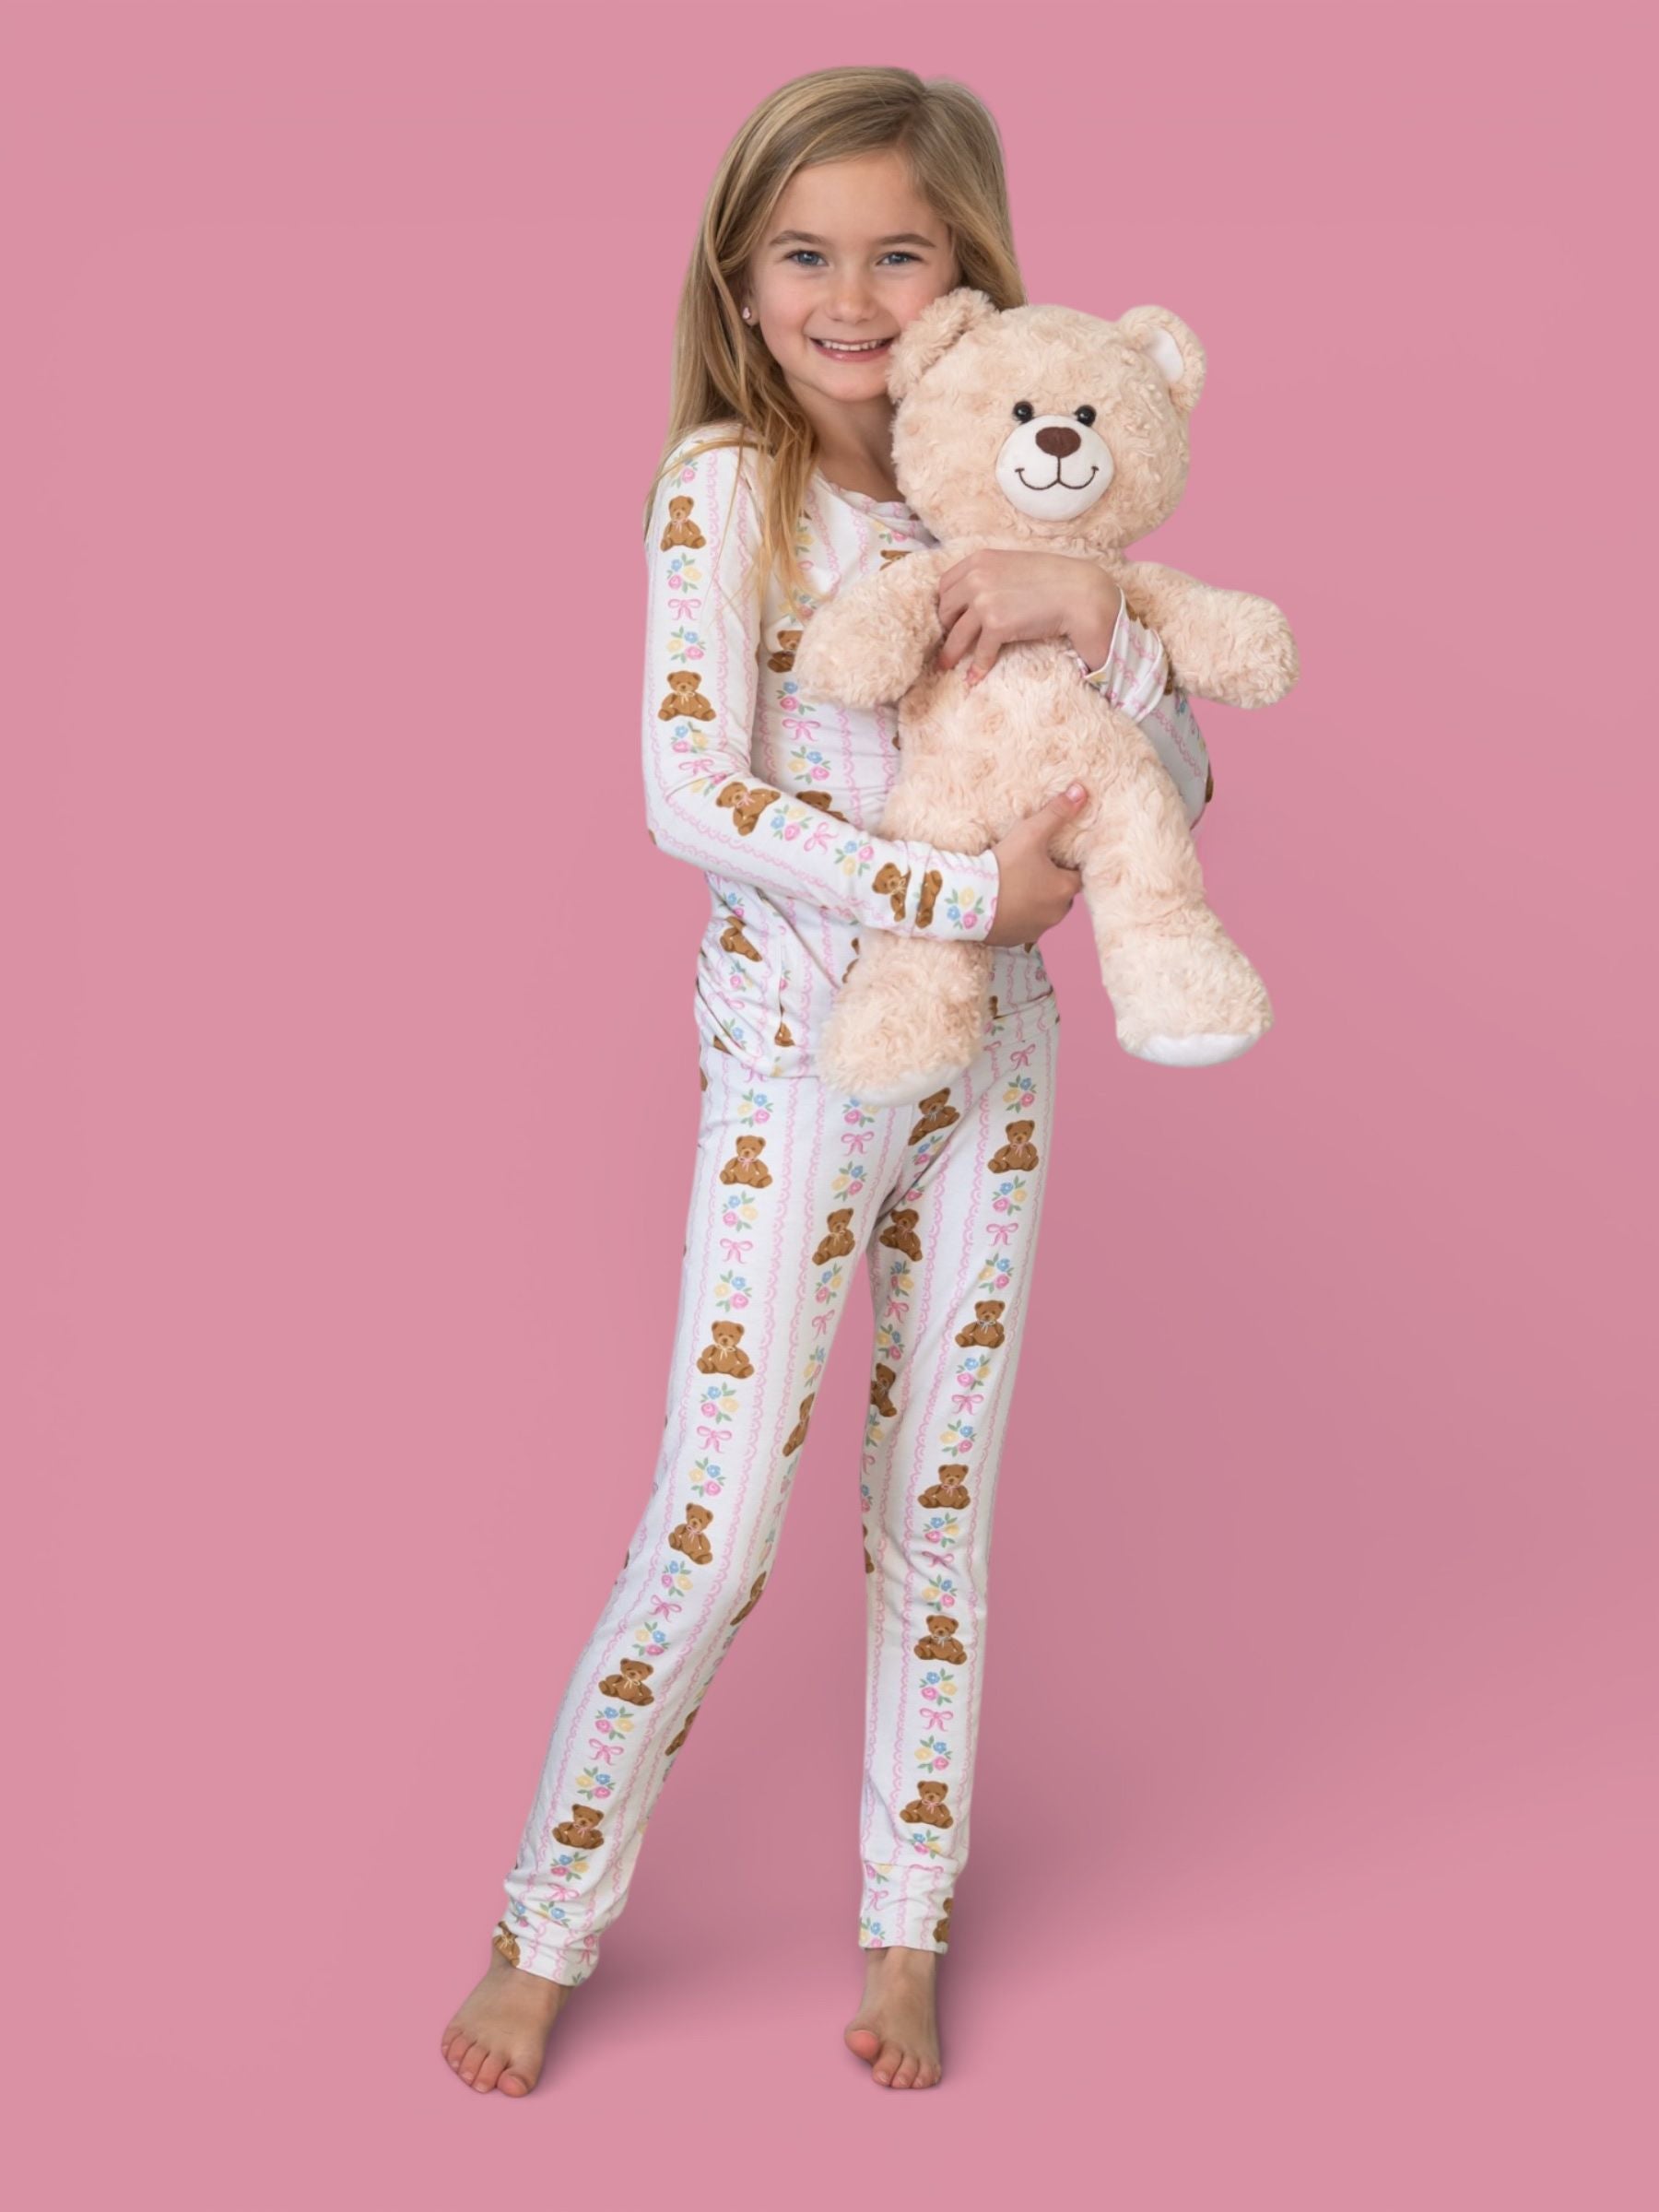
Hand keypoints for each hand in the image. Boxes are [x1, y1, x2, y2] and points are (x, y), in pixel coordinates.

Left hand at [936, 550, 1122, 686]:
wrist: (1079, 593)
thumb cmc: (1053, 579)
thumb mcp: (1013, 565)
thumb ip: (991, 575)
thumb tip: (974, 597)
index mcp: (980, 560)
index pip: (946, 584)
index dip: (945, 604)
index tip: (948, 618)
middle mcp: (977, 578)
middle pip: (946, 609)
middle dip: (946, 627)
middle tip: (949, 641)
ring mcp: (984, 602)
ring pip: (956, 634)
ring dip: (950, 652)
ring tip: (946, 665)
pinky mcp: (996, 626)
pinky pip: (980, 652)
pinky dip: (977, 667)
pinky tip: (974, 678)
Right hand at [983, 783, 1087, 946]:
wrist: (966, 901)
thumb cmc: (1003, 867)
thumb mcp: (1030, 834)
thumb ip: (1056, 813)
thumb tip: (1081, 791)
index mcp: (1064, 890)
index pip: (1077, 875)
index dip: (1065, 864)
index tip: (1050, 855)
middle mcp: (1056, 914)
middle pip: (1060, 894)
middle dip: (1050, 883)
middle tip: (1030, 868)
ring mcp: (1036, 930)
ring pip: (1043, 911)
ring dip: (1034, 900)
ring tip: (1014, 884)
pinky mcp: (1015, 939)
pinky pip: (1023, 925)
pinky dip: (1017, 915)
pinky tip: (1002, 902)